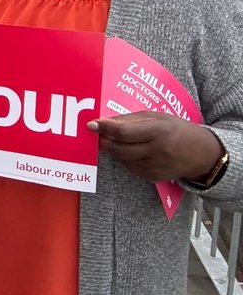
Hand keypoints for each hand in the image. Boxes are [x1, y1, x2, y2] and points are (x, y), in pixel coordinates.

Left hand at [89, 113, 224, 182]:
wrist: (202, 154)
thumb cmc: (177, 129)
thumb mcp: (156, 117)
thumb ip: (130, 120)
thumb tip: (104, 121)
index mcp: (158, 131)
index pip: (124, 132)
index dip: (105, 128)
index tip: (91, 124)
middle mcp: (157, 151)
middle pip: (120, 148)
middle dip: (103, 141)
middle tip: (93, 134)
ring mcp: (155, 167)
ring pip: (123, 158)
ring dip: (113, 149)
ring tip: (111, 139)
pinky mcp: (153, 177)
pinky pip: (131, 166)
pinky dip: (125, 158)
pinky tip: (130, 150)